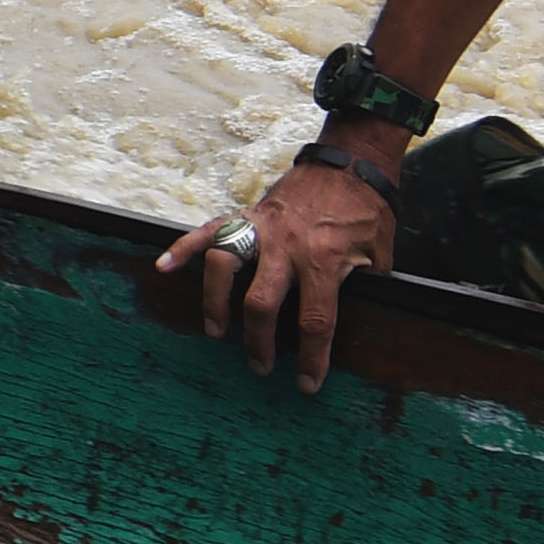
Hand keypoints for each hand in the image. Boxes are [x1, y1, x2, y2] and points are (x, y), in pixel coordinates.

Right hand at [158, 130, 397, 391]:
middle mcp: (287, 246)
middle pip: (261, 303)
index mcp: (324, 259)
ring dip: (215, 302)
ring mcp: (262, 229)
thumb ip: (366, 286)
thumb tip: (364, 319)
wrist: (350, 160)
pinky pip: (209, 231)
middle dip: (258, 342)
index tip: (306, 383)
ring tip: (216, 331)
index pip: (314, 320)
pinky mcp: (247, 214)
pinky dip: (182, 247)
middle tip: (259, 365)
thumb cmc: (367, 209)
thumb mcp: (380, 252)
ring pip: (225, 267)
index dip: (311, 357)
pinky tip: (163, 266)